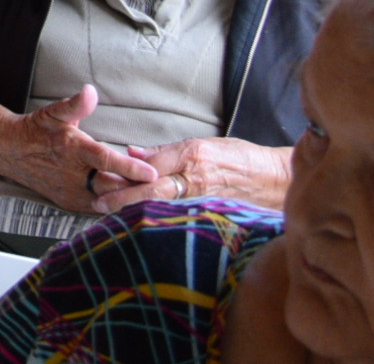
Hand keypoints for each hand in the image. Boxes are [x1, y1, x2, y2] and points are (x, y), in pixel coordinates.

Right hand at [0, 86, 154, 212]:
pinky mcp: (69, 202)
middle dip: (137, 187)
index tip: (152, 173)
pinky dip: (114, 203)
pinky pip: (97, 206)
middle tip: (164, 186)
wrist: (9, 151)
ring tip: (152, 195)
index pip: (106, 160)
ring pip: (106, 199)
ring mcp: (70, 192)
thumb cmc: (36, 130)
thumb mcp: (53, 112)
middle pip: (112, 186)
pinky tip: (130, 201)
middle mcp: (72, 174)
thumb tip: (90, 91)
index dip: (130, 167)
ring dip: (127, 197)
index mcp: (72, 149)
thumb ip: (75, 105)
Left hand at [113, 136, 290, 211]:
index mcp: (193, 154)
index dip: (126, 170)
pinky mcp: (211, 214)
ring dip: (136, 212)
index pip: (152, 164)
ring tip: (111, 217)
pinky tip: (142, 228)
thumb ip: (167, 152)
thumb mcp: (204, 145)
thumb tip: (134, 153)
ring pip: (164, 206)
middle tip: (98, 203)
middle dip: (123, 197)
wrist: (276, 181)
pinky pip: (180, 218)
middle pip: (153, 188)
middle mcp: (197, 176)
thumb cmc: (239, 159)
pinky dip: (160, 222)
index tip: (103, 174)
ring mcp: (204, 198)